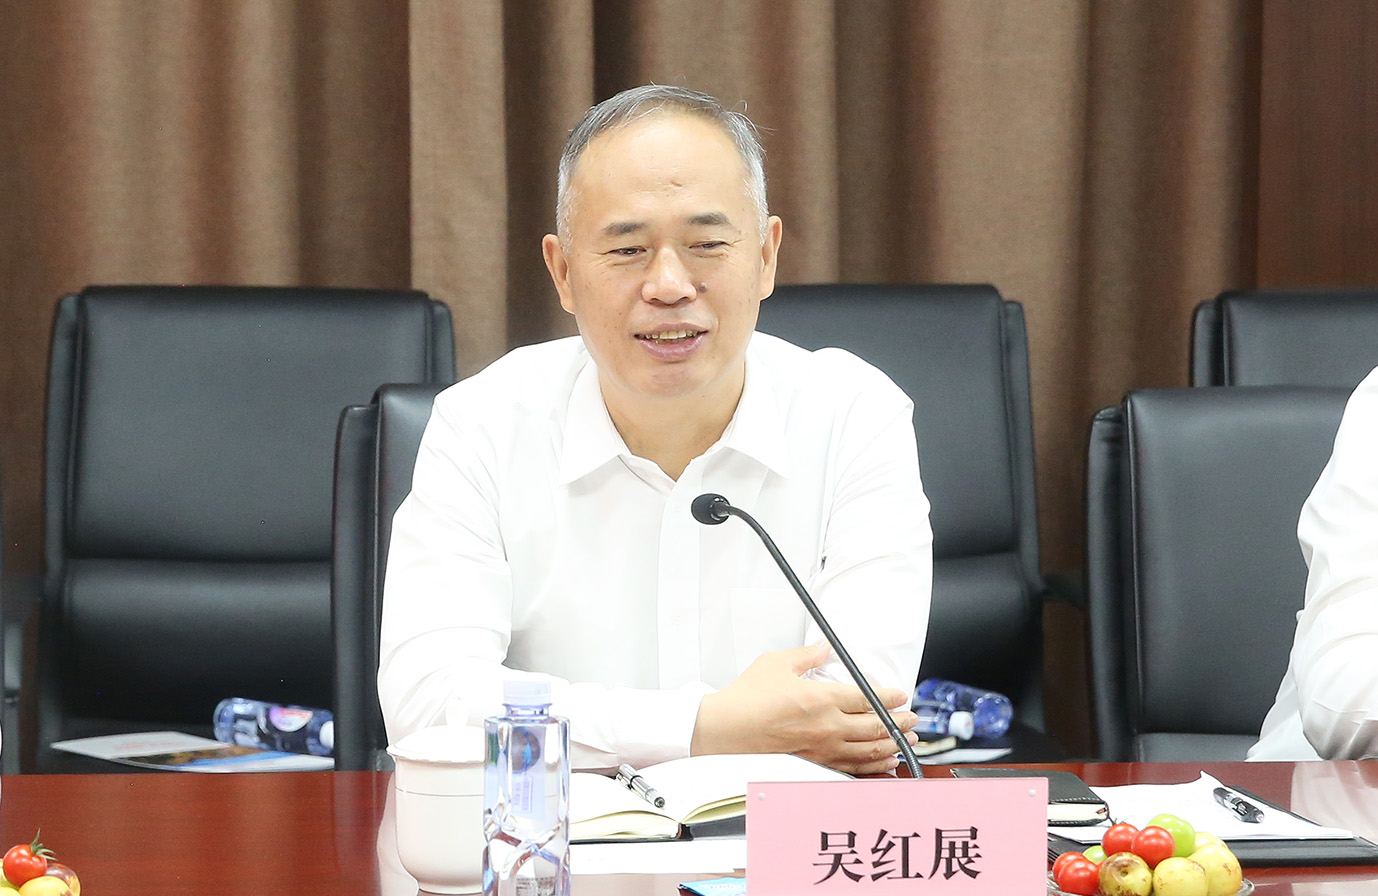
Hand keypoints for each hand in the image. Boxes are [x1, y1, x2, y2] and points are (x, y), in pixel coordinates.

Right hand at [689, 642, 918, 774]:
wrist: (725, 730)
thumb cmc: (746, 699)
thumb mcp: (777, 663)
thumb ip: (807, 655)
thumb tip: (824, 646)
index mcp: (821, 698)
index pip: (867, 698)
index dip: (889, 697)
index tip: (901, 695)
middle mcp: (827, 726)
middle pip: (876, 726)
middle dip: (899, 722)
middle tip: (912, 718)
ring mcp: (822, 749)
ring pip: (869, 751)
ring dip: (892, 745)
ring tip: (906, 740)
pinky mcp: (814, 763)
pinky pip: (852, 768)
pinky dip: (872, 766)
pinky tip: (882, 763)